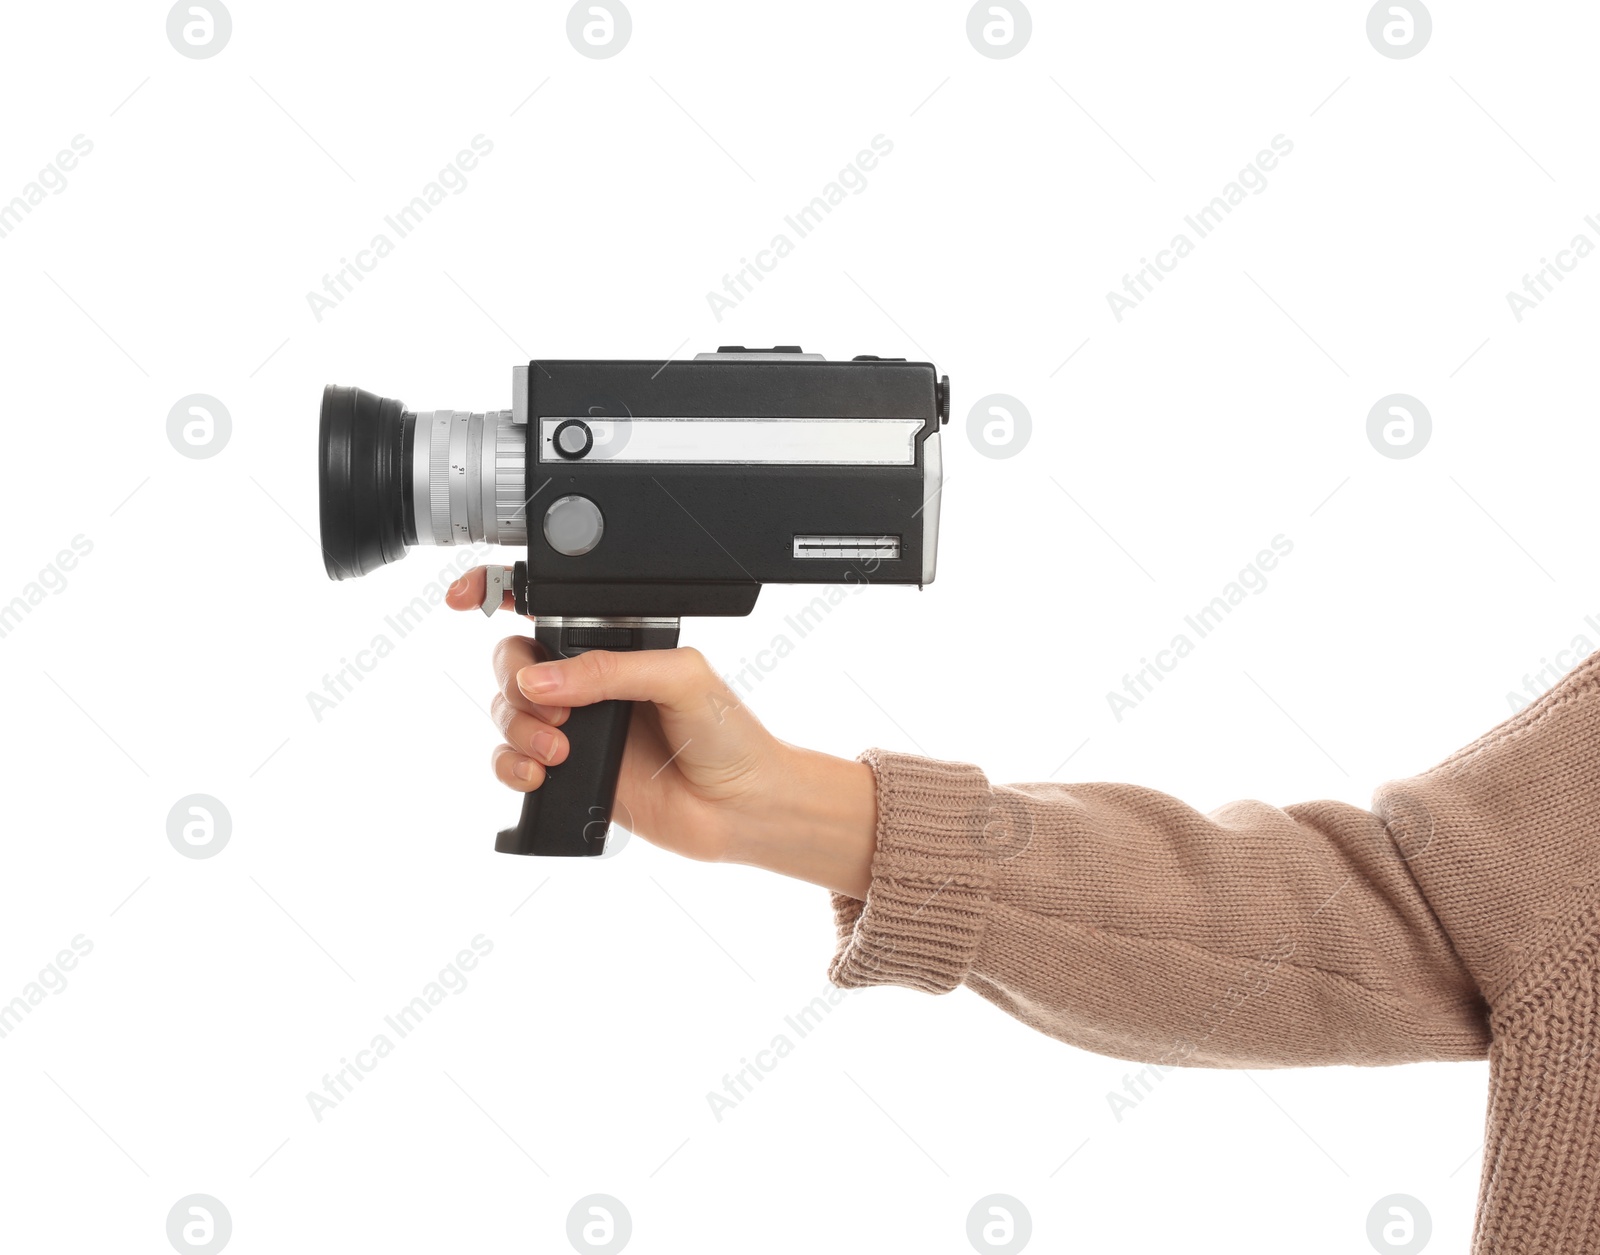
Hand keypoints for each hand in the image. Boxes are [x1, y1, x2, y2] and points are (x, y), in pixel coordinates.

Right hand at [445, 568, 877, 896]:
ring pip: (506, 710)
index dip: (496, 591)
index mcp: (614, 645)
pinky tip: (539, 773)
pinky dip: (510, 765)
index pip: (547, 608)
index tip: (466, 599)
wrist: (741, 807)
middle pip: (512, 661)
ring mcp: (576, 728)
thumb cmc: (728, 735)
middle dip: (516, 682)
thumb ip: (610, 668)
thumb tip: (543, 679)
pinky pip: (510, 762)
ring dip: (518, 727)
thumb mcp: (681, 676)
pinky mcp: (569, 774)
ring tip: (559, 750)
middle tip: (556, 710)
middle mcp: (589, 683)